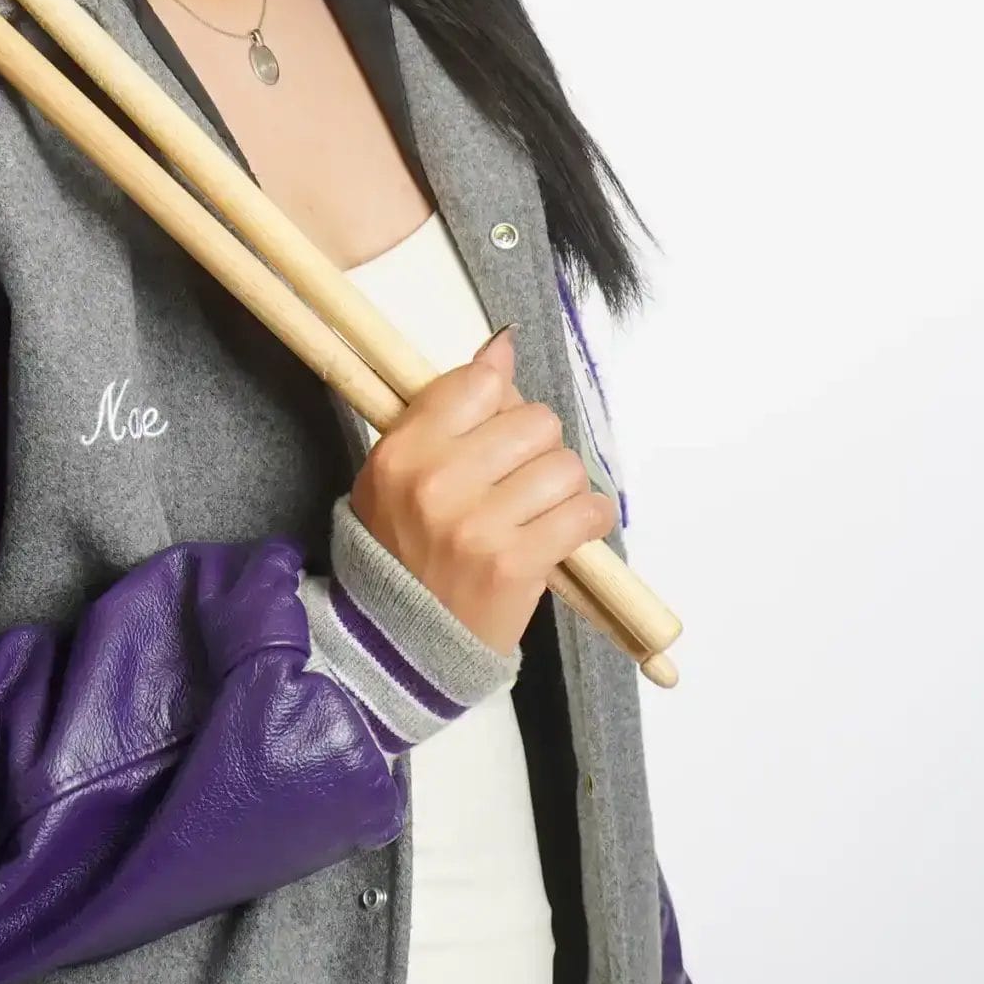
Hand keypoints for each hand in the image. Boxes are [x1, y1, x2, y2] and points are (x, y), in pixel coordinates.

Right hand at [347, 324, 618, 657]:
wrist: (400, 639)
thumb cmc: (402, 547)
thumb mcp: (397, 472)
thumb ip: (444, 408)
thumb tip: (503, 344)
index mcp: (402, 451)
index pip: (478, 383)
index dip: (499, 400)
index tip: (495, 426)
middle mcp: (437, 482)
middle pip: (533, 420)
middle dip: (536, 445)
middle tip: (519, 476)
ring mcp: (478, 525)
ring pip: (564, 464)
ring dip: (563, 485)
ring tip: (541, 507)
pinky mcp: (518, 564)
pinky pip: (584, 513)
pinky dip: (586, 519)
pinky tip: (566, 529)